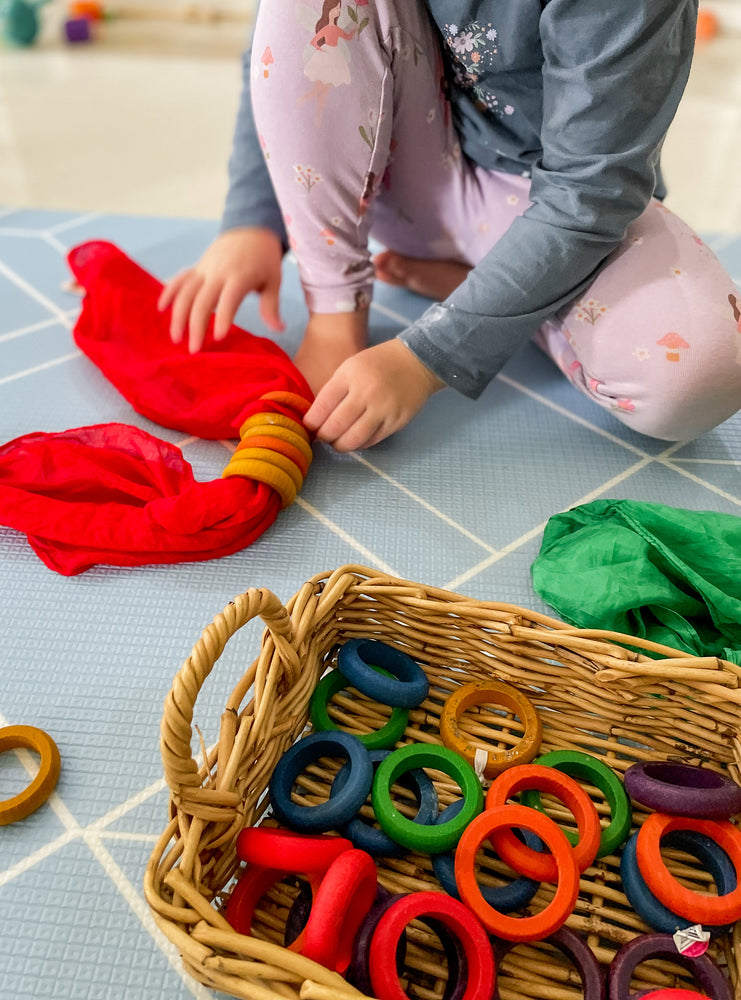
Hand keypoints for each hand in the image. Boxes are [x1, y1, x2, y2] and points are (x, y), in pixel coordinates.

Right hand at [157, 227, 284, 352]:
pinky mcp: (197, 267)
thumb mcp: (274, 280)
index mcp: (240, 276)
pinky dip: (169, 292)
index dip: (224, 317)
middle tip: (194, 350)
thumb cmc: (264, 259)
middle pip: (202, 299)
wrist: (250, 229)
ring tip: (176, 338)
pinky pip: (179, 279)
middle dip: (195, 325)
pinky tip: (161, 309)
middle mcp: (218, 272)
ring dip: (178, 315)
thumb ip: (271, 305)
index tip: (219, 337)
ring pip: (185, 291)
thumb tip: (279, 329)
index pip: (229, 298)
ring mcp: (204, 269)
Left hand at [303, 339, 444, 450]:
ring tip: (338, 442)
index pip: (322, 407)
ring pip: (353, 439)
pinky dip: (359, 444)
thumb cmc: (378, 364)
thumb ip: (334, 391)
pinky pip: (372, 441)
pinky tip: (356, 439)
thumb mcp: (351, 367)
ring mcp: (383, 409)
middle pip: (335, 426)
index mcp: (349, 376)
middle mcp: (366, 393)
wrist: (416, 361)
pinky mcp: (396, 421)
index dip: (311, 422)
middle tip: (323, 437)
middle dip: (324, 437)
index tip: (310, 427)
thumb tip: (316, 418)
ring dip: (340, 445)